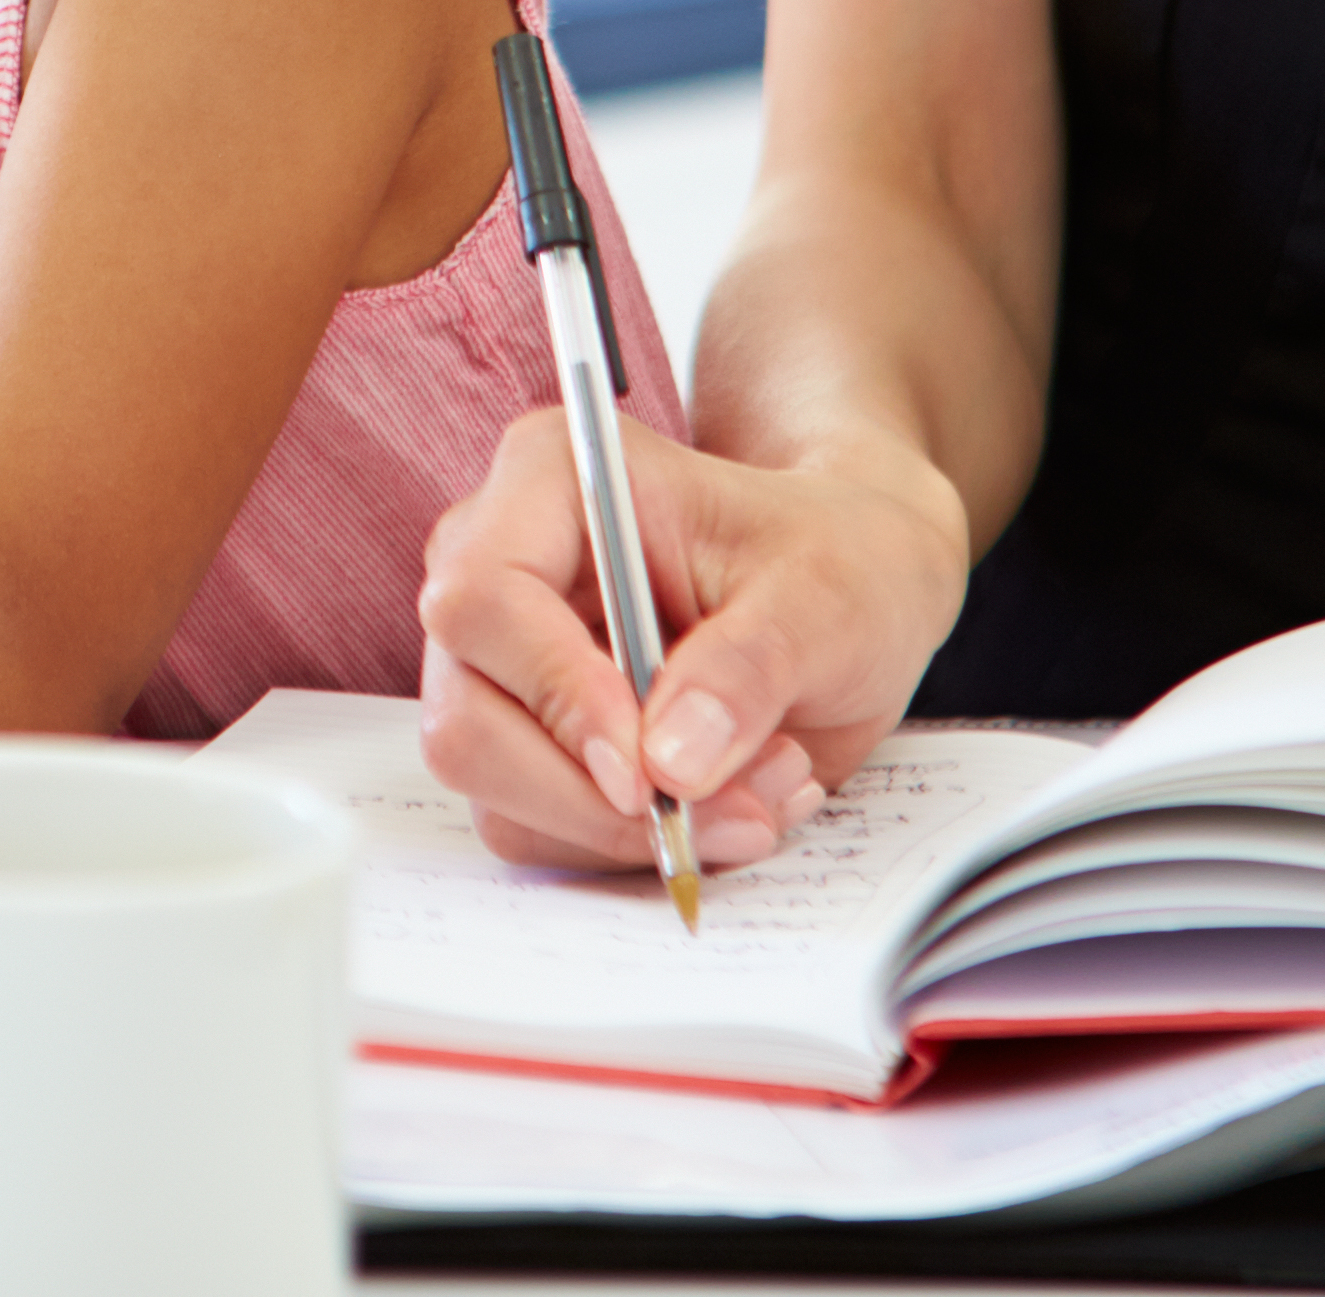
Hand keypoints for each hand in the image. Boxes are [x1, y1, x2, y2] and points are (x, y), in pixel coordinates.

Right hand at [415, 406, 968, 872]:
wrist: (856, 592)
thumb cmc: (837, 556)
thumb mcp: (826, 597)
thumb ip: (748, 667)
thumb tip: (669, 765)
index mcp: (552, 480)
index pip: (483, 600)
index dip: (555, 695)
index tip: (649, 770)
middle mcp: (502, 568)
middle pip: (468, 719)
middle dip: (597, 796)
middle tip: (735, 809)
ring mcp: (507, 665)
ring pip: (499, 793)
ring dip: (634, 828)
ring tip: (764, 785)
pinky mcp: (530, 742)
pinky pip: (542, 830)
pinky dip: (637, 844)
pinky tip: (731, 800)